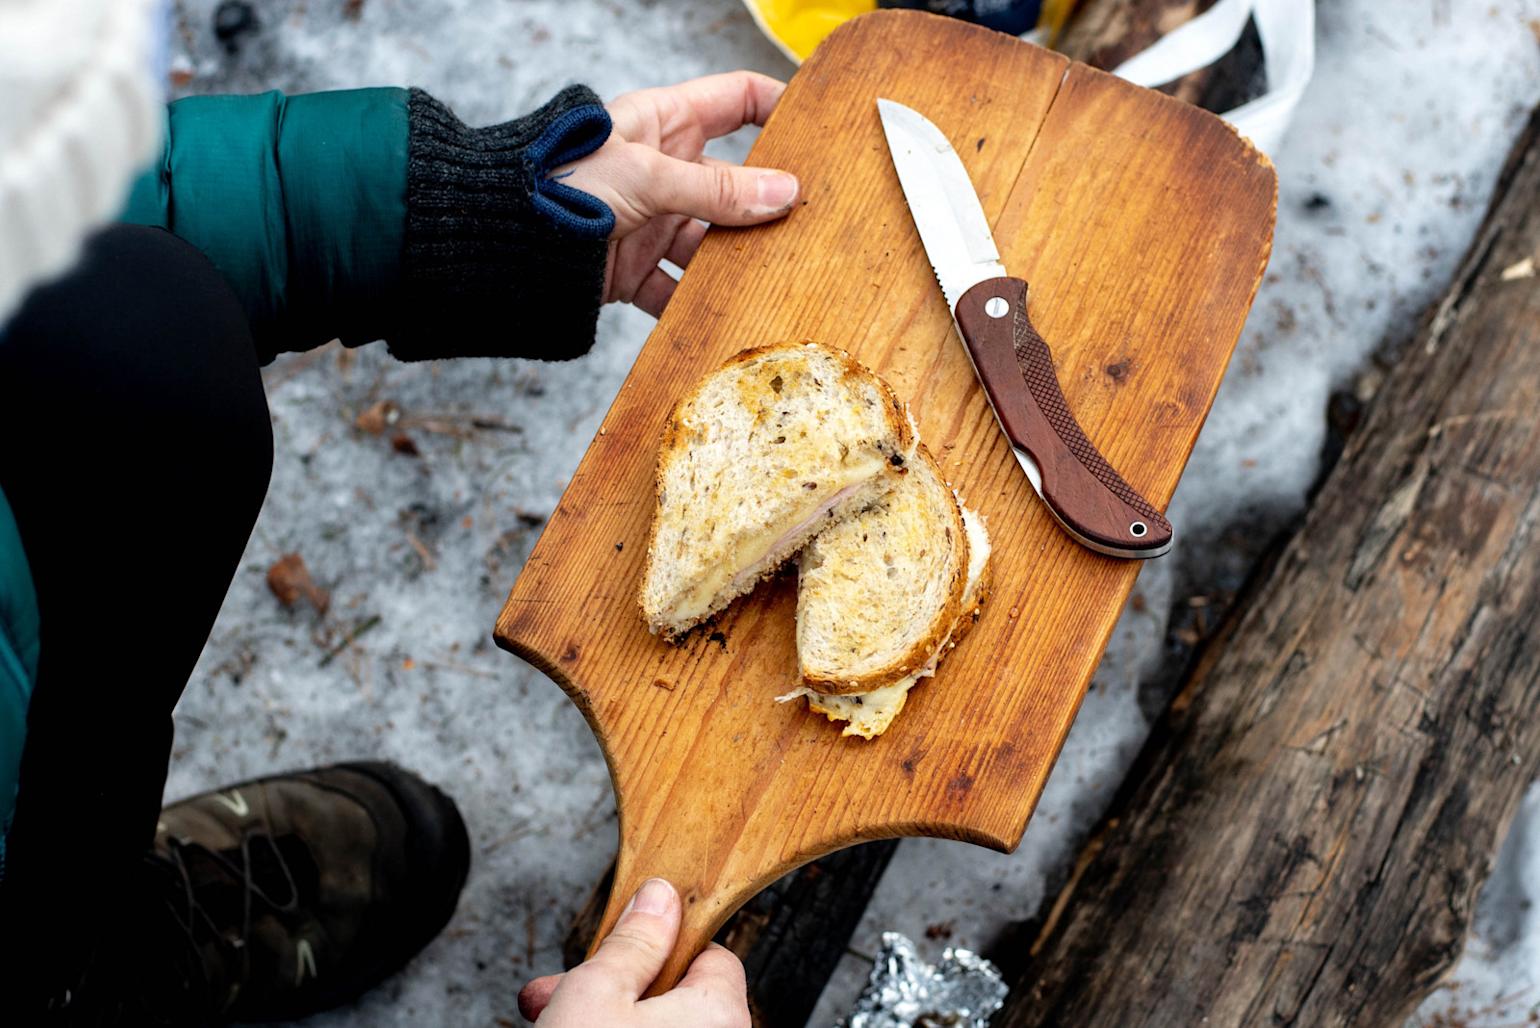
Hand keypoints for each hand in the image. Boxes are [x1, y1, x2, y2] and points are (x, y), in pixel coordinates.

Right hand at [518, 878, 748, 1026]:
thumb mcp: (596, 993)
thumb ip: (631, 941)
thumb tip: (658, 896)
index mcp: (720, 1012)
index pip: (709, 953)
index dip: (657, 943)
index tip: (617, 943)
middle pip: (675, 991)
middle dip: (614, 982)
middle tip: (563, 988)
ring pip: (654, 1022)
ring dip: (605, 1011)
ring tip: (551, 1012)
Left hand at [561, 71, 800, 316]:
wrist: (497, 243)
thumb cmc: (559, 182)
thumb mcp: (647, 175)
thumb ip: (717, 189)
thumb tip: (784, 193)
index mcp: (664, 121)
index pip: (737, 100)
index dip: (778, 108)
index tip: (819, 132)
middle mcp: (662, 169)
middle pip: (734, 183)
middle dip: (769, 204)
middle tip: (813, 223)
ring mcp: (651, 220)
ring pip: (712, 242)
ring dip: (738, 261)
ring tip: (777, 277)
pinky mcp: (635, 270)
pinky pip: (678, 289)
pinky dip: (698, 304)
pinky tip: (727, 314)